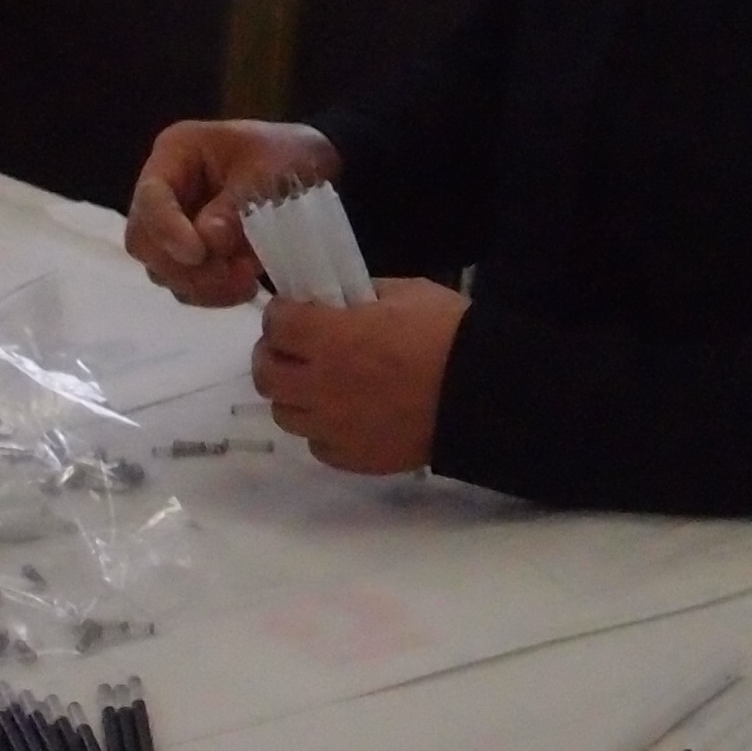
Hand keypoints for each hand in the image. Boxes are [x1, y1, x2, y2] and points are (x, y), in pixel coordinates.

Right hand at [126, 120, 337, 304]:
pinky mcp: (193, 253)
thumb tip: (209, 241)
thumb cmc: (287, 156)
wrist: (311, 169)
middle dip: (182, 265)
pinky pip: (186, 284)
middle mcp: (166, 190)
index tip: (197, 254)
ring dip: (201, 283)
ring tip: (247, 280)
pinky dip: (212, 293)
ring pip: (162, 268)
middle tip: (229, 273)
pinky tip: (246, 287)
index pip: (152, 196)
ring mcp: (175, 225)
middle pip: (144, 240)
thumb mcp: (268, 171)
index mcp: (176, 152)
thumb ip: (235, 206)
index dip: (167, 230)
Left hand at [251, 281, 467, 472]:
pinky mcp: (351, 457)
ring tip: (320, 385)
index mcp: (330, 337)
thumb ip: (363, 295)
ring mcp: (333, 426)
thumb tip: (340, 302)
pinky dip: (323, 429)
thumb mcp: (408, 293)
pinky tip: (347, 416)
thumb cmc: (448, 334)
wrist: (484, 394)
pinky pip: (317, 444)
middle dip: (275, 355)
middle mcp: (320, 384)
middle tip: (296, 349)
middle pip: (266, 374)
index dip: (282, 314)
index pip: (276, 324)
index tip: (296, 311)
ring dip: (295, 394)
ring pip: (285, 413)